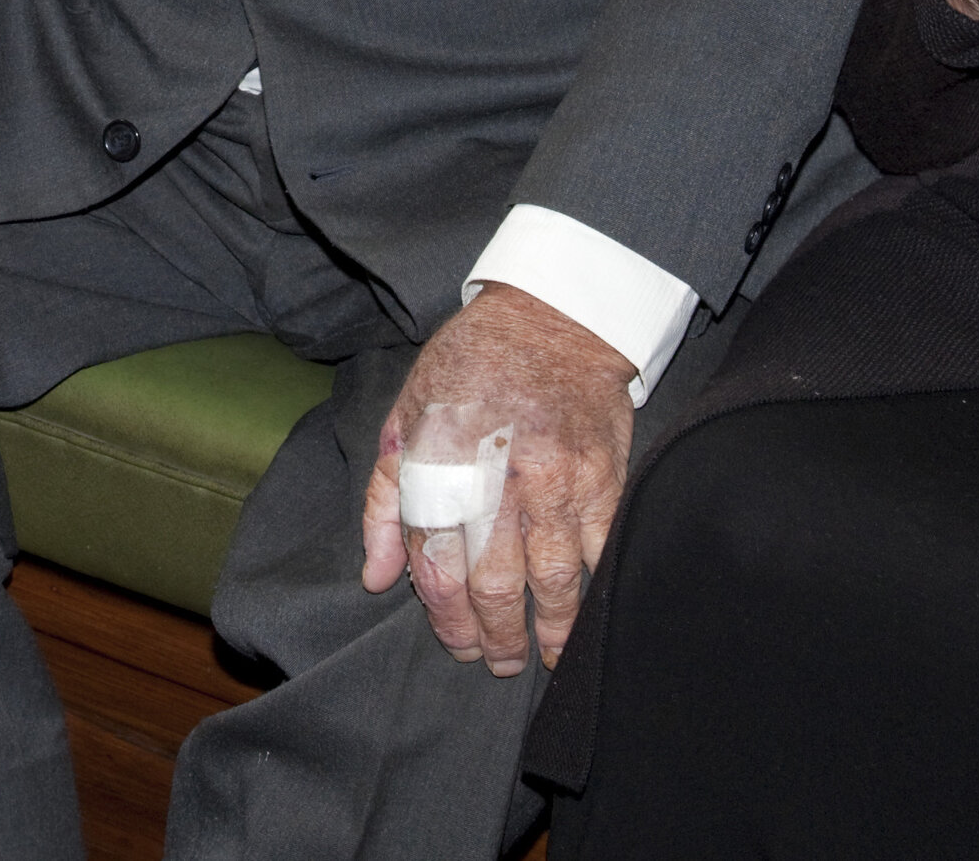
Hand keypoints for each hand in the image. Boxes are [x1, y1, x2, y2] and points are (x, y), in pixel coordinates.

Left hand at [356, 285, 638, 675]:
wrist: (552, 315)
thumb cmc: (468, 367)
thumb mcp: (404, 416)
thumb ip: (384, 501)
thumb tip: (374, 578)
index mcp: (440, 464)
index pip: (438, 566)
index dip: (446, 619)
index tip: (456, 644)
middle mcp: (497, 478)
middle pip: (496, 585)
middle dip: (496, 638)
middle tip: (498, 664)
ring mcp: (556, 479)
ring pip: (554, 579)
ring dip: (550, 630)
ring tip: (544, 657)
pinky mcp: (604, 477)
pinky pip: (600, 551)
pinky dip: (594, 590)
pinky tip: (589, 614)